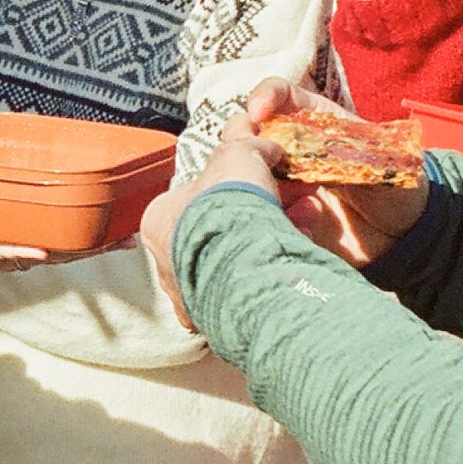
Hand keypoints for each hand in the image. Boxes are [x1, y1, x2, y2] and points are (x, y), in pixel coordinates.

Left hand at [138, 121, 286, 329]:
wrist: (244, 257)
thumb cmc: (227, 202)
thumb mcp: (238, 155)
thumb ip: (249, 147)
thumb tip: (263, 144)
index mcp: (158, 221)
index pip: (192, 200)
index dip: (230, 188)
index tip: (258, 184)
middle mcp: (167, 261)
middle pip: (219, 233)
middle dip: (257, 220)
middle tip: (290, 207)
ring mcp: (192, 294)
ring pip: (238, 264)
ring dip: (273, 243)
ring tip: (303, 226)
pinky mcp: (220, 319)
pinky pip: (253, 291)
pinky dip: (277, 272)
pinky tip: (299, 254)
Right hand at [236, 78, 426, 269]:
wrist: (405, 239)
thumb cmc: (400, 188)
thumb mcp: (385, 160)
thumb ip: (351, 150)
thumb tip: (316, 152)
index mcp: (317, 121)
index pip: (280, 95)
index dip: (264, 97)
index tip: (259, 113)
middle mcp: (292, 148)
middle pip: (247, 130)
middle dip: (242, 138)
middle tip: (252, 156)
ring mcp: (283, 182)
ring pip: (243, 170)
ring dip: (250, 178)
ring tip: (276, 193)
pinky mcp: (283, 214)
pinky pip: (260, 210)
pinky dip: (267, 212)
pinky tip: (297, 221)